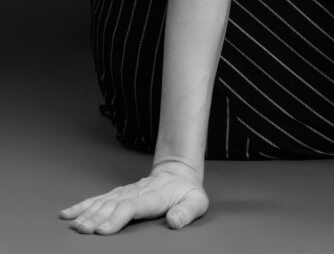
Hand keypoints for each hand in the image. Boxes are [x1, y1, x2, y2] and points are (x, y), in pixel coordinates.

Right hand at [60, 159, 207, 233]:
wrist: (178, 172)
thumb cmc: (187, 191)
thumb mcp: (197, 202)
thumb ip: (187, 212)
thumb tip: (175, 221)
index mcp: (153, 197)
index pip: (132, 207)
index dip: (117, 218)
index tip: (102, 230)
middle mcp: (136, 193)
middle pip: (112, 205)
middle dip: (95, 218)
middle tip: (81, 230)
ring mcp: (125, 192)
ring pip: (103, 202)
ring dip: (86, 213)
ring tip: (72, 223)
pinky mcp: (118, 194)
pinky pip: (98, 199)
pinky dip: (82, 205)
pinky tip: (68, 213)